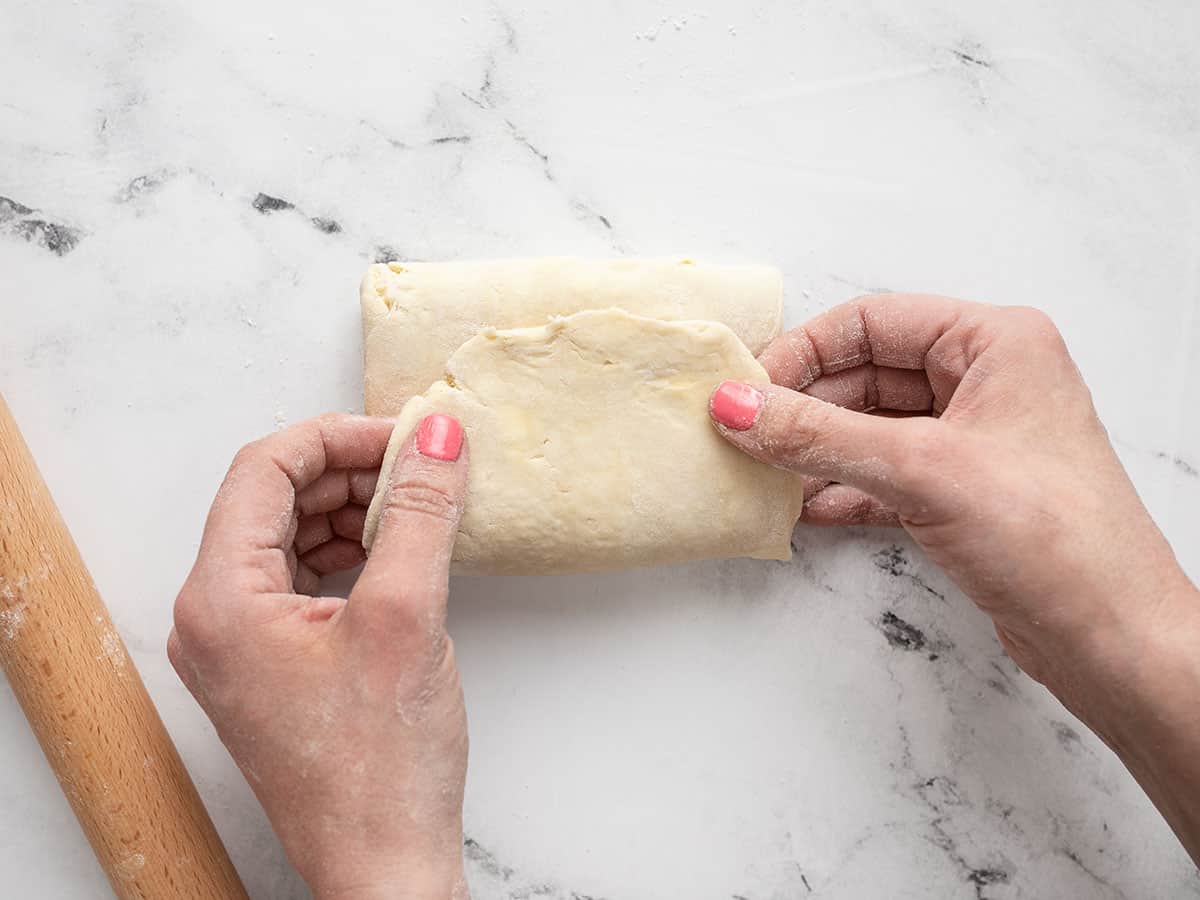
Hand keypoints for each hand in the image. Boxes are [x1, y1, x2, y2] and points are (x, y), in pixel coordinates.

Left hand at [169, 413, 470, 899]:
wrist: (382, 863)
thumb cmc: (381, 766)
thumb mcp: (407, 616)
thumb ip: (419, 512)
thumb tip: (435, 435)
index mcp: (221, 599)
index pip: (263, 469)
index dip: (336, 437)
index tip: (402, 433)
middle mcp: (213, 617)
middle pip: (273, 499)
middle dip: (349, 472)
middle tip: (420, 465)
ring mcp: (239, 645)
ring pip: (289, 537)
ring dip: (351, 511)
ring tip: (417, 507)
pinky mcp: (271, 665)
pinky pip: (301, 580)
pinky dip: (349, 553)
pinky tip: (397, 552)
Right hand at [709, 295, 1199, 861]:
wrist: (1110, 638)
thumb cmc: (1053, 538)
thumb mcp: (921, 470)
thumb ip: (818, 435)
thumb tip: (737, 405)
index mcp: (995, 342)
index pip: (873, 322)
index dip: (805, 351)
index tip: (749, 389)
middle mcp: (987, 380)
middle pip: (867, 374)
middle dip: (805, 408)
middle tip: (745, 434)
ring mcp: (974, 438)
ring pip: (871, 427)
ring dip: (817, 452)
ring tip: (763, 475)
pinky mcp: (962, 491)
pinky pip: (883, 472)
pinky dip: (842, 488)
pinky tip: (804, 508)